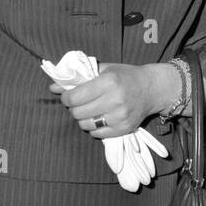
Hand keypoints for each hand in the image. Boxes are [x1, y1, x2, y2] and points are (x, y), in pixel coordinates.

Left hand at [50, 62, 169, 136]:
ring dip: (82, 119)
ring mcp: (119, 116)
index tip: (67, 96)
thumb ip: (79, 78)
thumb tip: (53, 87)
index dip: (66, 98)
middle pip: (78, 113)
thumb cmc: (126, 76)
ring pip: (85, 125)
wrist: (152, 88)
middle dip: (73, 109)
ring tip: (89, 111)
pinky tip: (99, 118)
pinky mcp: (124, 129)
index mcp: (108, 82)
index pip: (74, 97)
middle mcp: (115, 100)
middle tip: (78, 104)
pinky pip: (96, 134)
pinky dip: (93, 128)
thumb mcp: (104, 70)